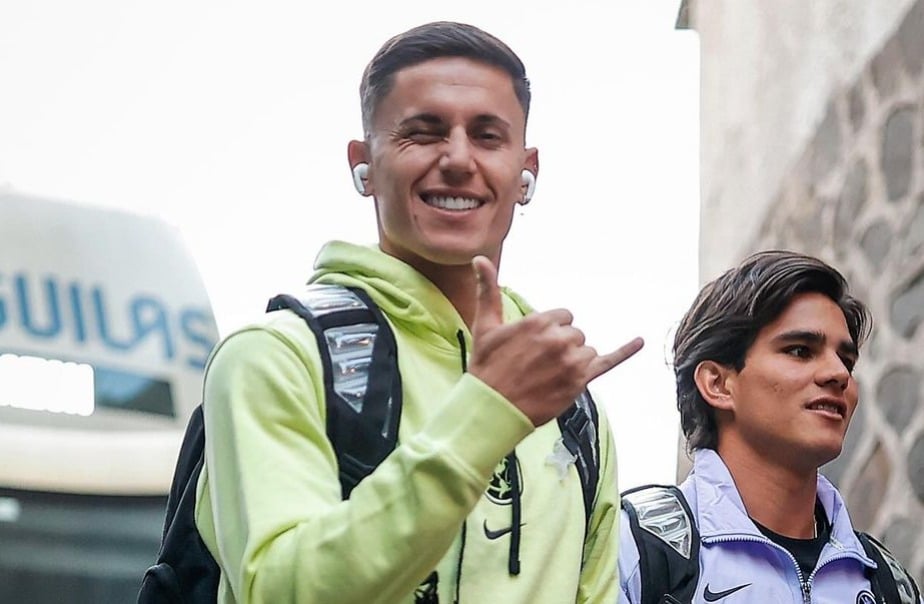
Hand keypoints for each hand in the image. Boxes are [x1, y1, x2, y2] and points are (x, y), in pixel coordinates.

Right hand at [468, 256, 643, 425]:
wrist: (492, 408)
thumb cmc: (487, 366)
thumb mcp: (486, 325)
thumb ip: (488, 290)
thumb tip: (479, 259)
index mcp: (539, 322)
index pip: (562, 317)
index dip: (550, 331)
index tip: (534, 347)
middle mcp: (559, 339)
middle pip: (575, 334)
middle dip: (561, 346)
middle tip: (538, 364)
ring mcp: (572, 361)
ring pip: (586, 350)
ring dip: (574, 360)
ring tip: (549, 375)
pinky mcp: (581, 381)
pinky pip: (609, 361)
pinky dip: (626, 351)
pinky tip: (640, 341)